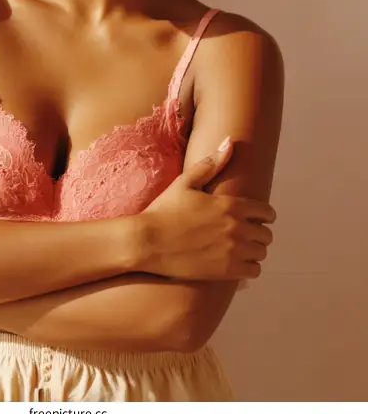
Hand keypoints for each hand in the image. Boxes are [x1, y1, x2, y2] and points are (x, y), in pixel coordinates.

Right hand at [139, 137, 275, 280]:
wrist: (148, 241)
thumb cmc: (164, 209)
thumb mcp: (185, 182)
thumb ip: (211, 164)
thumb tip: (229, 142)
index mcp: (230, 205)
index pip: (266, 212)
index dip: (263, 215)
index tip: (256, 218)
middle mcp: (236, 227)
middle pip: (266, 234)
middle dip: (258, 233)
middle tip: (245, 234)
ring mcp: (232, 251)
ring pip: (261, 253)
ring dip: (254, 251)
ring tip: (240, 250)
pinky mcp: (226, 271)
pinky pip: (254, 271)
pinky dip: (249, 267)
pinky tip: (236, 263)